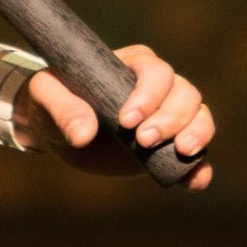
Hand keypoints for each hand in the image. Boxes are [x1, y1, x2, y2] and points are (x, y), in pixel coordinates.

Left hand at [18, 45, 215, 189]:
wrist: (56, 130)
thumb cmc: (51, 100)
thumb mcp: (46, 96)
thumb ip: (63, 108)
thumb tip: (84, 133)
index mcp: (132, 65)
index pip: (156, 71)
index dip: (148, 94)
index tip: (126, 121)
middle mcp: (158, 88)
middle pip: (185, 93)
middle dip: (171, 117)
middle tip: (144, 140)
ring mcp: (168, 117)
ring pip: (199, 116)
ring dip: (196, 133)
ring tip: (181, 152)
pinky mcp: (169, 149)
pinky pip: (196, 156)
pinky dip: (200, 168)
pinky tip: (196, 181)